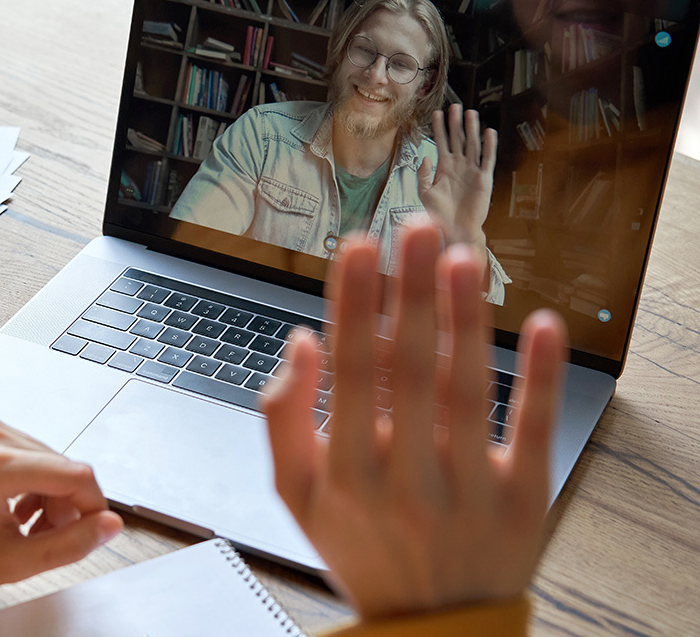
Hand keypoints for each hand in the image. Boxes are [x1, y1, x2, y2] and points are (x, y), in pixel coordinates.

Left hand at [0, 418, 123, 588]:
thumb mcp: (16, 560)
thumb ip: (70, 544)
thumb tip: (110, 526)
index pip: (76, 475)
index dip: (94, 506)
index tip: (93, 530)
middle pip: (65, 467)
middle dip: (68, 505)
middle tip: (45, 535)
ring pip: (53, 461)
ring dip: (53, 495)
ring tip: (29, 525)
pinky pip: (35, 454)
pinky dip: (38, 481)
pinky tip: (21, 507)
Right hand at [263, 223, 566, 617]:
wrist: (431, 624)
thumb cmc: (360, 545)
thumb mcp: (295, 495)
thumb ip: (283, 419)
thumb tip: (299, 342)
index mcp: (345, 474)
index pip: (350, 372)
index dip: (353, 305)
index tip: (357, 248)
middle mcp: (405, 480)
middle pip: (410, 370)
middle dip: (411, 292)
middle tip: (414, 228)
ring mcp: (469, 491)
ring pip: (467, 391)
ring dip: (465, 319)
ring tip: (460, 259)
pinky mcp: (524, 499)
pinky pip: (535, 430)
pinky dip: (540, 375)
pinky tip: (542, 324)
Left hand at [417, 104, 497, 249]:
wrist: (455, 229)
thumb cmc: (439, 214)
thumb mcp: (425, 193)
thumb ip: (424, 175)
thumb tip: (425, 157)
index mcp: (444, 168)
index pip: (441, 142)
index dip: (439, 128)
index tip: (437, 113)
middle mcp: (459, 166)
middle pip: (458, 139)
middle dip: (456, 123)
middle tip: (455, 105)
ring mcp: (472, 171)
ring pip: (472, 145)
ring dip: (472, 129)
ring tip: (470, 113)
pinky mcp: (484, 179)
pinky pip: (487, 159)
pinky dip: (489, 146)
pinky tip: (488, 132)